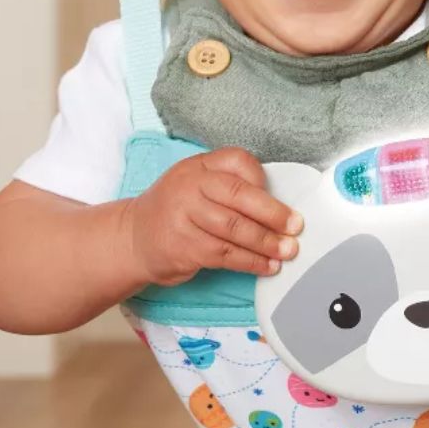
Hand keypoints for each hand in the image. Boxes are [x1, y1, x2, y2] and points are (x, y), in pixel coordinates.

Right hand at [124, 147, 302, 285]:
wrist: (132, 239)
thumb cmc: (176, 211)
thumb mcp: (195, 184)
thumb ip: (228, 185)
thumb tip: (278, 203)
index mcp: (198, 166)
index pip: (237, 161)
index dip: (262, 179)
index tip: (280, 198)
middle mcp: (189, 186)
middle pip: (239, 195)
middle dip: (273, 214)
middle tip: (296, 227)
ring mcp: (183, 216)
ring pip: (235, 228)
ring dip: (266, 242)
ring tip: (287, 251)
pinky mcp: (183, 247)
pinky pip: (225, 254)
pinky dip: (251, 262)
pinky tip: (267, 266)